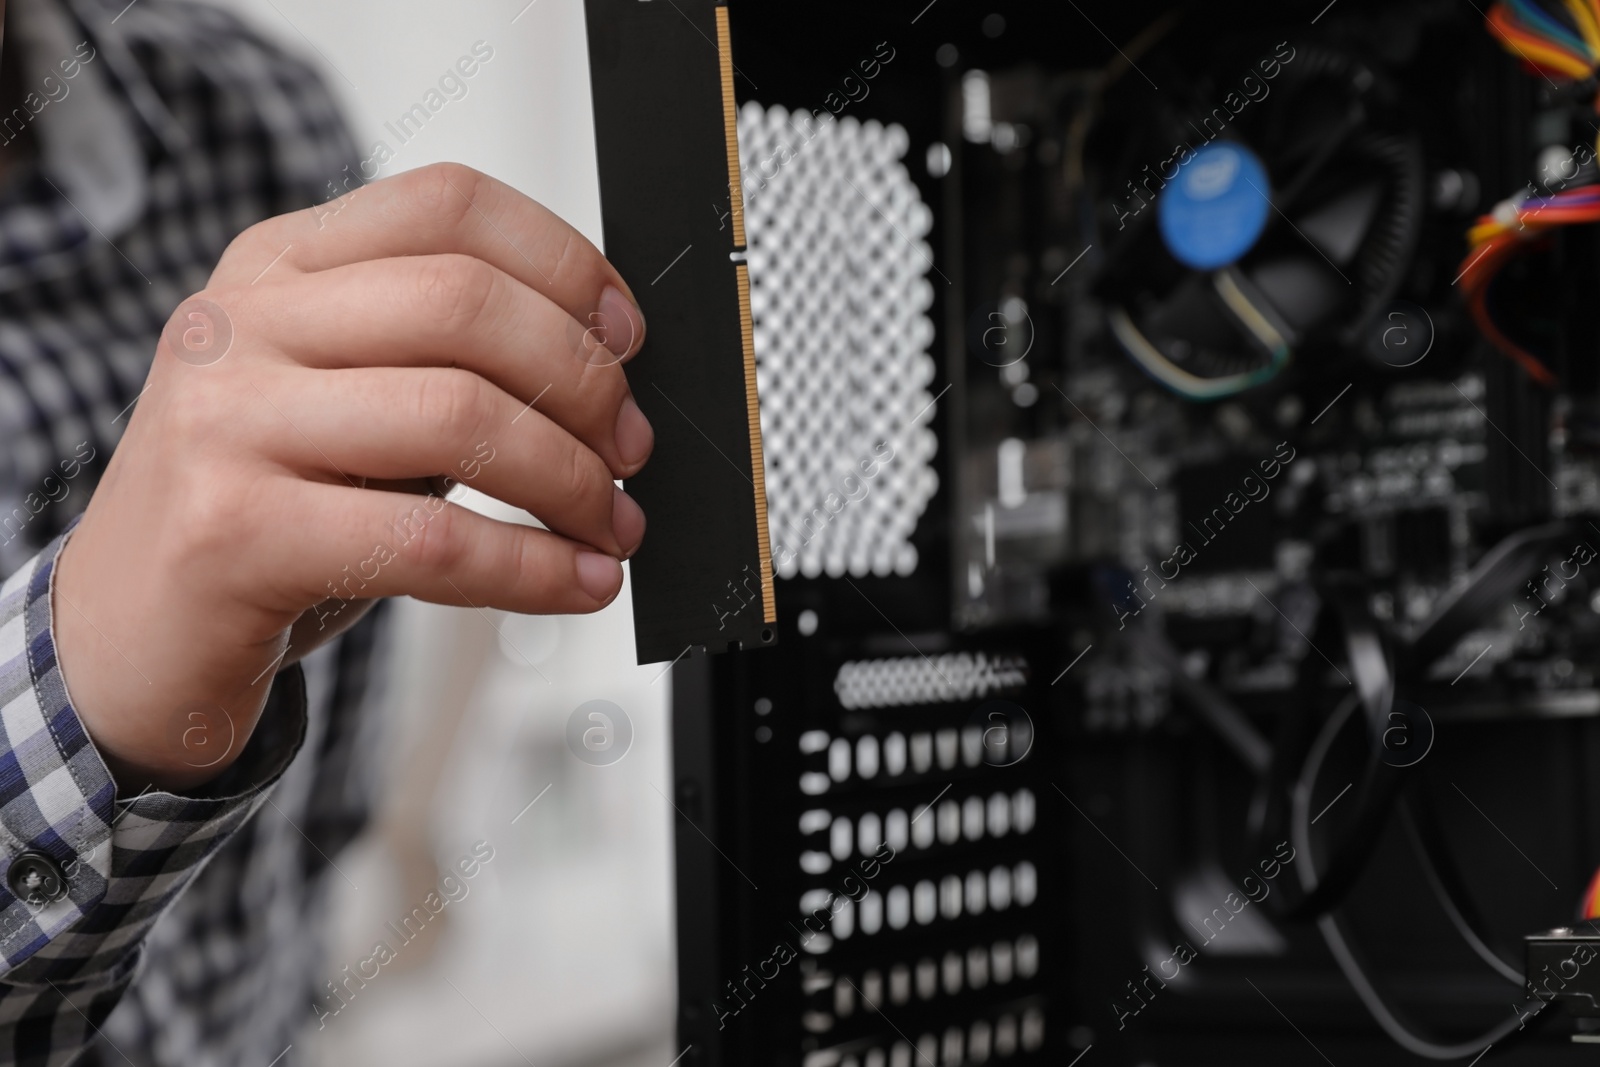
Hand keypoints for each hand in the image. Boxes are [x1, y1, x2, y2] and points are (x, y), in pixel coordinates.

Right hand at [53, 163, 652, 790]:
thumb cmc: (264, 508)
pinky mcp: (233, 532)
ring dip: (573, 481)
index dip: (564, 263)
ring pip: (460, 416)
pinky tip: (578, 583)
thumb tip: (607, 372)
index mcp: (279, 263)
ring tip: (612, 525)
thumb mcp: (342, 399)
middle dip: (586, 383)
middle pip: (467, 302)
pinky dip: (532, 569)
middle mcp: (245, 321)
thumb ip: (439, 359)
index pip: (447, 205)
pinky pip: (431, 541)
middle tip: (632, 451)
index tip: (627, 337)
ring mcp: (227, 420)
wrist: (130, 631)